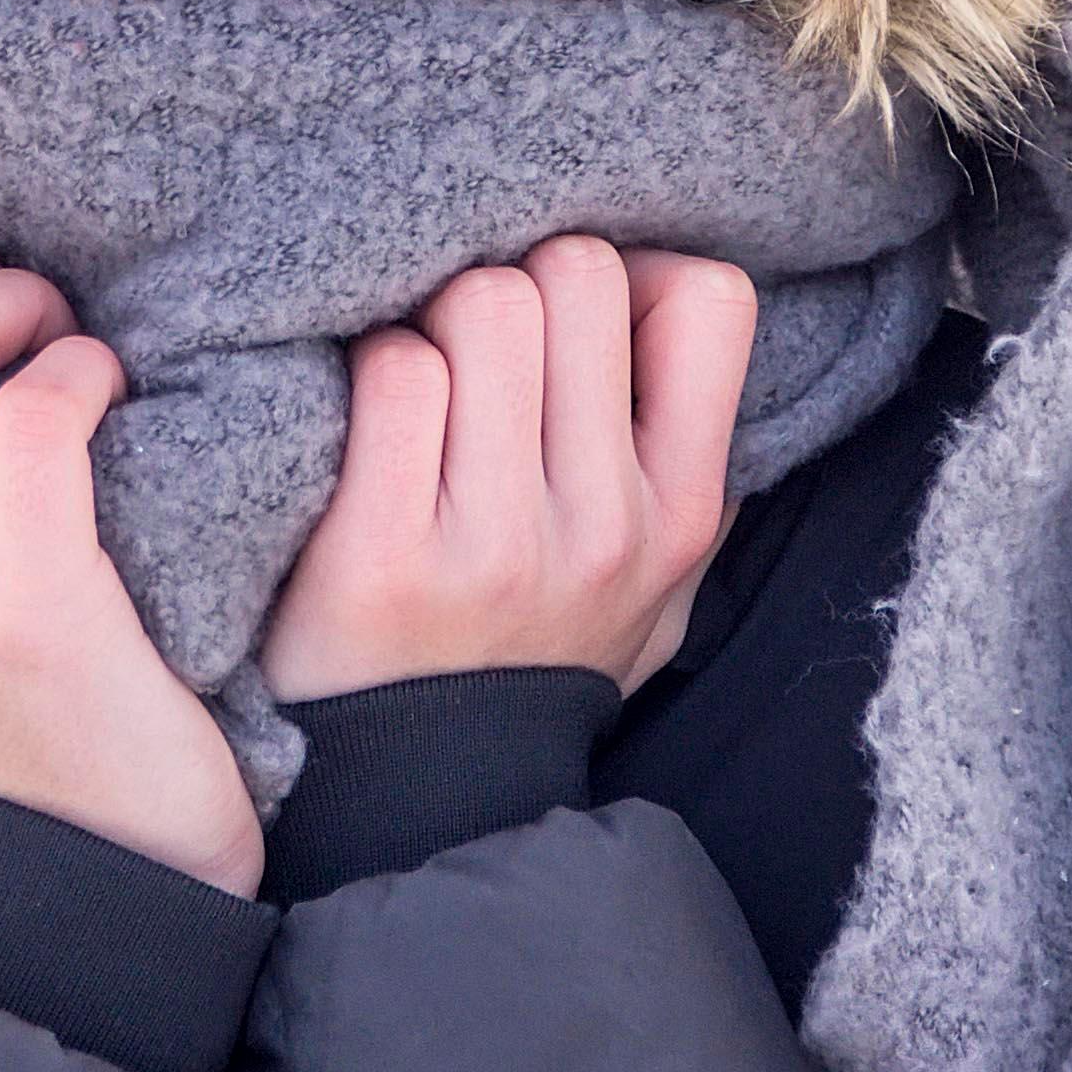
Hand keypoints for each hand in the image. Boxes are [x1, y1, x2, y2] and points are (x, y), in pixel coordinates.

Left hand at [259, 236, 759, 702]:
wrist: (423, 799)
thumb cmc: (530, 651)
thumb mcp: (654, 576)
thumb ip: (675, 447)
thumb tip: (656, 280)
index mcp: (681, 512)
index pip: (710, 300)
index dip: (637, 273)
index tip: (581, 320)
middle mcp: (604, 524)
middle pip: (575, 273)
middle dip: (514, 283)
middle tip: (474, 347)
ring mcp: (498, 542)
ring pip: (482, 303)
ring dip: (432, 321)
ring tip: (418, 387)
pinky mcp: (384, 555)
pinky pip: (394, 372)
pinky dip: (366, 370)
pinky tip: (361, 423)